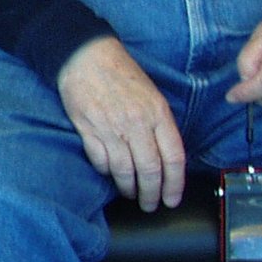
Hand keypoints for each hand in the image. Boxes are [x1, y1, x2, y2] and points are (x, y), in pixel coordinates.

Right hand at [57, 34, 185, 209]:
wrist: (86, 56)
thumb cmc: (122, 74)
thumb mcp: (152, 95)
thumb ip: (160, 124)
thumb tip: (165, 155)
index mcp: (158, 113)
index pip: (173, 157)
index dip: (175, 184)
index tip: (172, 199)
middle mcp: (137, 123)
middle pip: (150, 169)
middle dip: (152, 193)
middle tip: (151, 205)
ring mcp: (111, 127)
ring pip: (125, 170)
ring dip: (129, 188)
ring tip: (131, 194)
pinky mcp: (88, 129)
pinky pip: (100, 160)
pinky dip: (106, 172)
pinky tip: (110, 174)